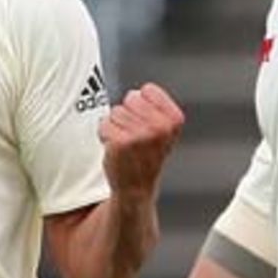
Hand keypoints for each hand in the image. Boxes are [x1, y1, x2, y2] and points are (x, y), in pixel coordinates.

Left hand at [99, 83, 183, 200]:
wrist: (137, 187)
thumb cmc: (147, 156)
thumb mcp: (164, 130)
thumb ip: (155, 107)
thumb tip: (135, 91)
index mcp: (173, 120)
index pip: (148, 90)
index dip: (142, 104)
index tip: (147, 123)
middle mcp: (159, 127)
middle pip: (130, 98)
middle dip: (128, 114)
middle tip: (134, 136)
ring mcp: (139, 135)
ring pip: (115, 111)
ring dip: (116, 126)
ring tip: (126, 143)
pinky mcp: (119, 142)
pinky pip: (104, 123)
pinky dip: (105, 134)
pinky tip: (116, 148)